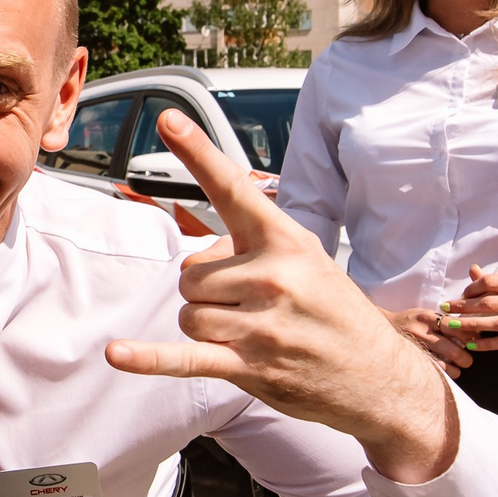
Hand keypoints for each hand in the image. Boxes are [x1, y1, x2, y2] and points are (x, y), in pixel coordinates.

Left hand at [104, 111, 458, 483]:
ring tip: (249, 333)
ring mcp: (261, 324)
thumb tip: (197, 256)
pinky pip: (185, 356)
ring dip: (206, 326)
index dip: (197, 152)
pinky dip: (148, 358)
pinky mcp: (249, 367)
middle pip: (190, 273)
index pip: (233, 188)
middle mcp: (273, 276)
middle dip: (208, 291)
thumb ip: (248, 246)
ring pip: (188, 314)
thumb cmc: (336, 312)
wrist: (380, 377)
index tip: (167, 119)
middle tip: (253, 306)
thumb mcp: (307, 261)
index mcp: (286, 241)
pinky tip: (117, 353)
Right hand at [389, 305, 470, 371]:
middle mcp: (420, 332)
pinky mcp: (410, 361)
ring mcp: (414, 348)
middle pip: (453, 350)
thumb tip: (472, 332)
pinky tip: (446, 372)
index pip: (456, 327)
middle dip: (465, 358)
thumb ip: (445, 321)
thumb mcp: (425, 314)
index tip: (473, 342)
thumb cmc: (409, 322)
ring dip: (456, 369)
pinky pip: (432, 373)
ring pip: (444, 366)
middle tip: (467, 360)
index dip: (469, 337)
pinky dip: (444, 375)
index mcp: (427, 317)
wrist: (381, 329)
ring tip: (457, 368)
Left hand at [446, 264, 497, 353]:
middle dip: (464, 306)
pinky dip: (488, 345)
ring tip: (452, 325)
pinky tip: (472, 345)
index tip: (462, 292)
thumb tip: (474, 270)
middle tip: (446, 308)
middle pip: (491, 303)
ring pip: (497, 323)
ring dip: (471, 324)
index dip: (474, 287)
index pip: (495, 282)